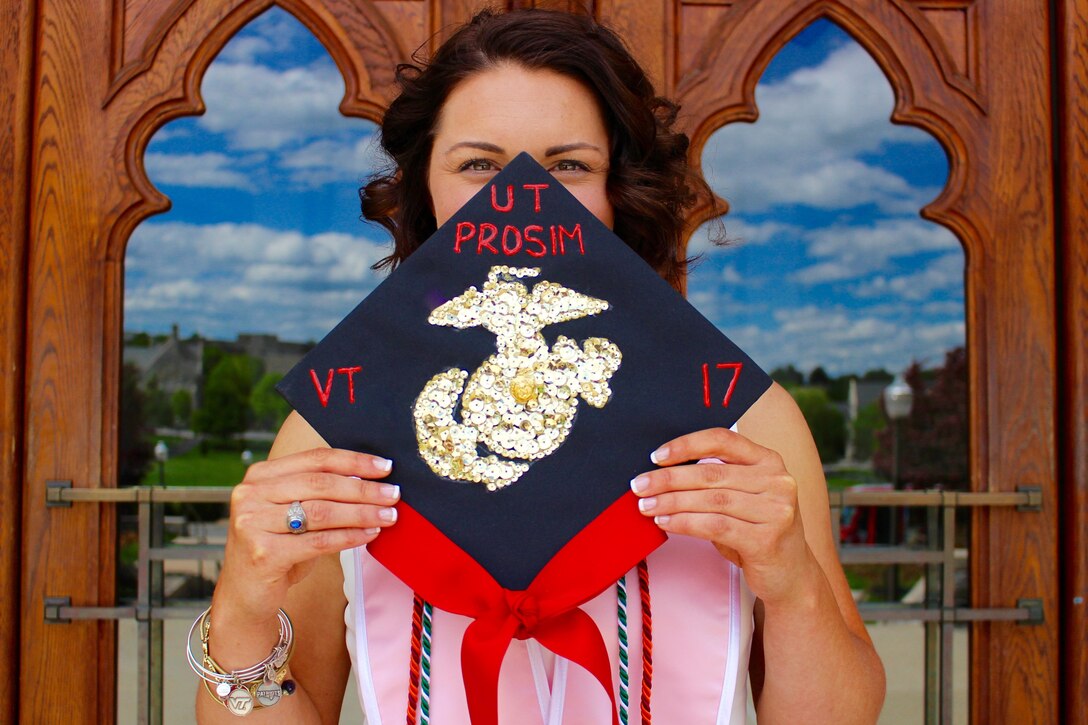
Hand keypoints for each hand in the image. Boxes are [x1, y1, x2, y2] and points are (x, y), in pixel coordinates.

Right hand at [216, 448, 399, 621]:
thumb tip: (371, 481)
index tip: (385, 466)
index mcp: (260, 476)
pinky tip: (369, 534)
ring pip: (321, 512)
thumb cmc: (277, 549)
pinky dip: (349, 536)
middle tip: (393, 494)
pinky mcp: (263, 553)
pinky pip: (319, 541)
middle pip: (320, 484)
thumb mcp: (292, 513)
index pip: (315, 459)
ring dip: (361, 513)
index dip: (353, 461)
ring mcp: (252, 523)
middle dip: (363, 488)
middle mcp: (251, 495)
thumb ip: (319, 494)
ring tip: (388, 515)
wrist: (245, 596)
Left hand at [629, 427, 815, 606]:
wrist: (792, 576)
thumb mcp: (743, 498)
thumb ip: (716, 481)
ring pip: (711, 500)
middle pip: (711, 473)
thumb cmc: (757, 532)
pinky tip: (665, 523)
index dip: (687, 445)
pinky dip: (684, 523)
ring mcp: (775, 511)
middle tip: (639, 485)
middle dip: (669, 478)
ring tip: (646, 506)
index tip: (657, 456)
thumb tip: (662, 473)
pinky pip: (715, 526)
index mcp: (769, 461)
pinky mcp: (767, 540)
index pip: (723, 440)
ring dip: (671, 502)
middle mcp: (777, 481)